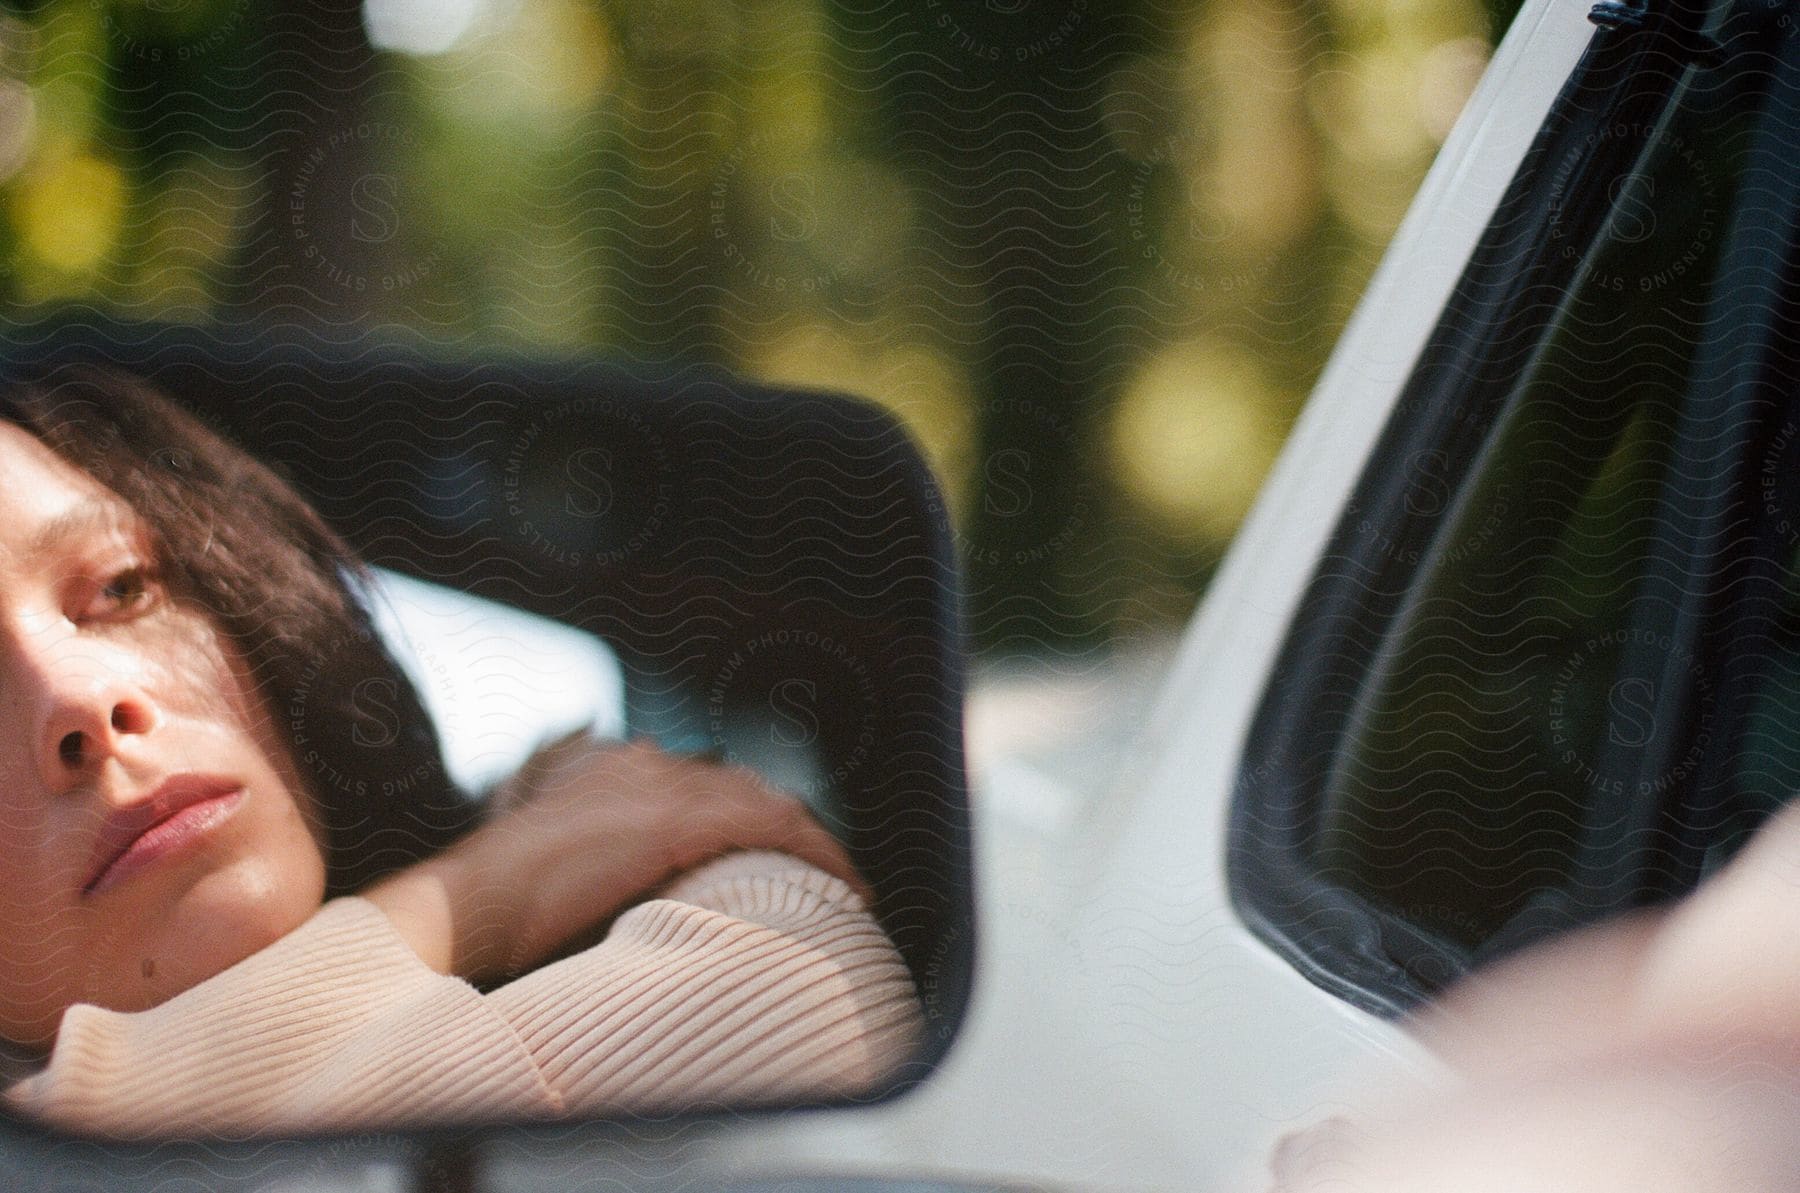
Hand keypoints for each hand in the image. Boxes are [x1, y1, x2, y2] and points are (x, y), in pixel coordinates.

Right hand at [361, 736, 867, 983]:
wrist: (472, 904)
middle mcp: (644, 768)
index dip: (750, 816)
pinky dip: (816, 852)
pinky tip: (843, 884)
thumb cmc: (503, 912)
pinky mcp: (678, 819)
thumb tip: (634, 910)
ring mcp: (662, 788)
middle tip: (823, 874)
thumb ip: (607, 873)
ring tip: (843, 883)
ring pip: (768, 804)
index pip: (705, 784)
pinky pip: (774, 826)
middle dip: (789, 829)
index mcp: (615, 773)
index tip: (776, 855)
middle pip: (744, 788)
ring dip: (811, 844)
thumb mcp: (562, 877)